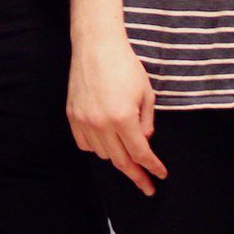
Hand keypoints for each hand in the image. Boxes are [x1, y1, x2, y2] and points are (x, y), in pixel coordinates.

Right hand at [67, 33, 165, 195]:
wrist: (96, 46)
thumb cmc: (125, 66)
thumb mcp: (146, 94)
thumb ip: (147, 122)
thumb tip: (143, 142)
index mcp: (123, 118)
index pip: (140, 153)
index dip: (152, 167)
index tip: (160, 176)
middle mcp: (102, 123)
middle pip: (121, 161)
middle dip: (137, 176)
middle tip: (147, 187)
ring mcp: (84, 120)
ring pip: (103, 154)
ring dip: (117, 157)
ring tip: (127, 152)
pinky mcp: (72, 115)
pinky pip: (84, 143)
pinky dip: (97, 147)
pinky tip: (106, 142)